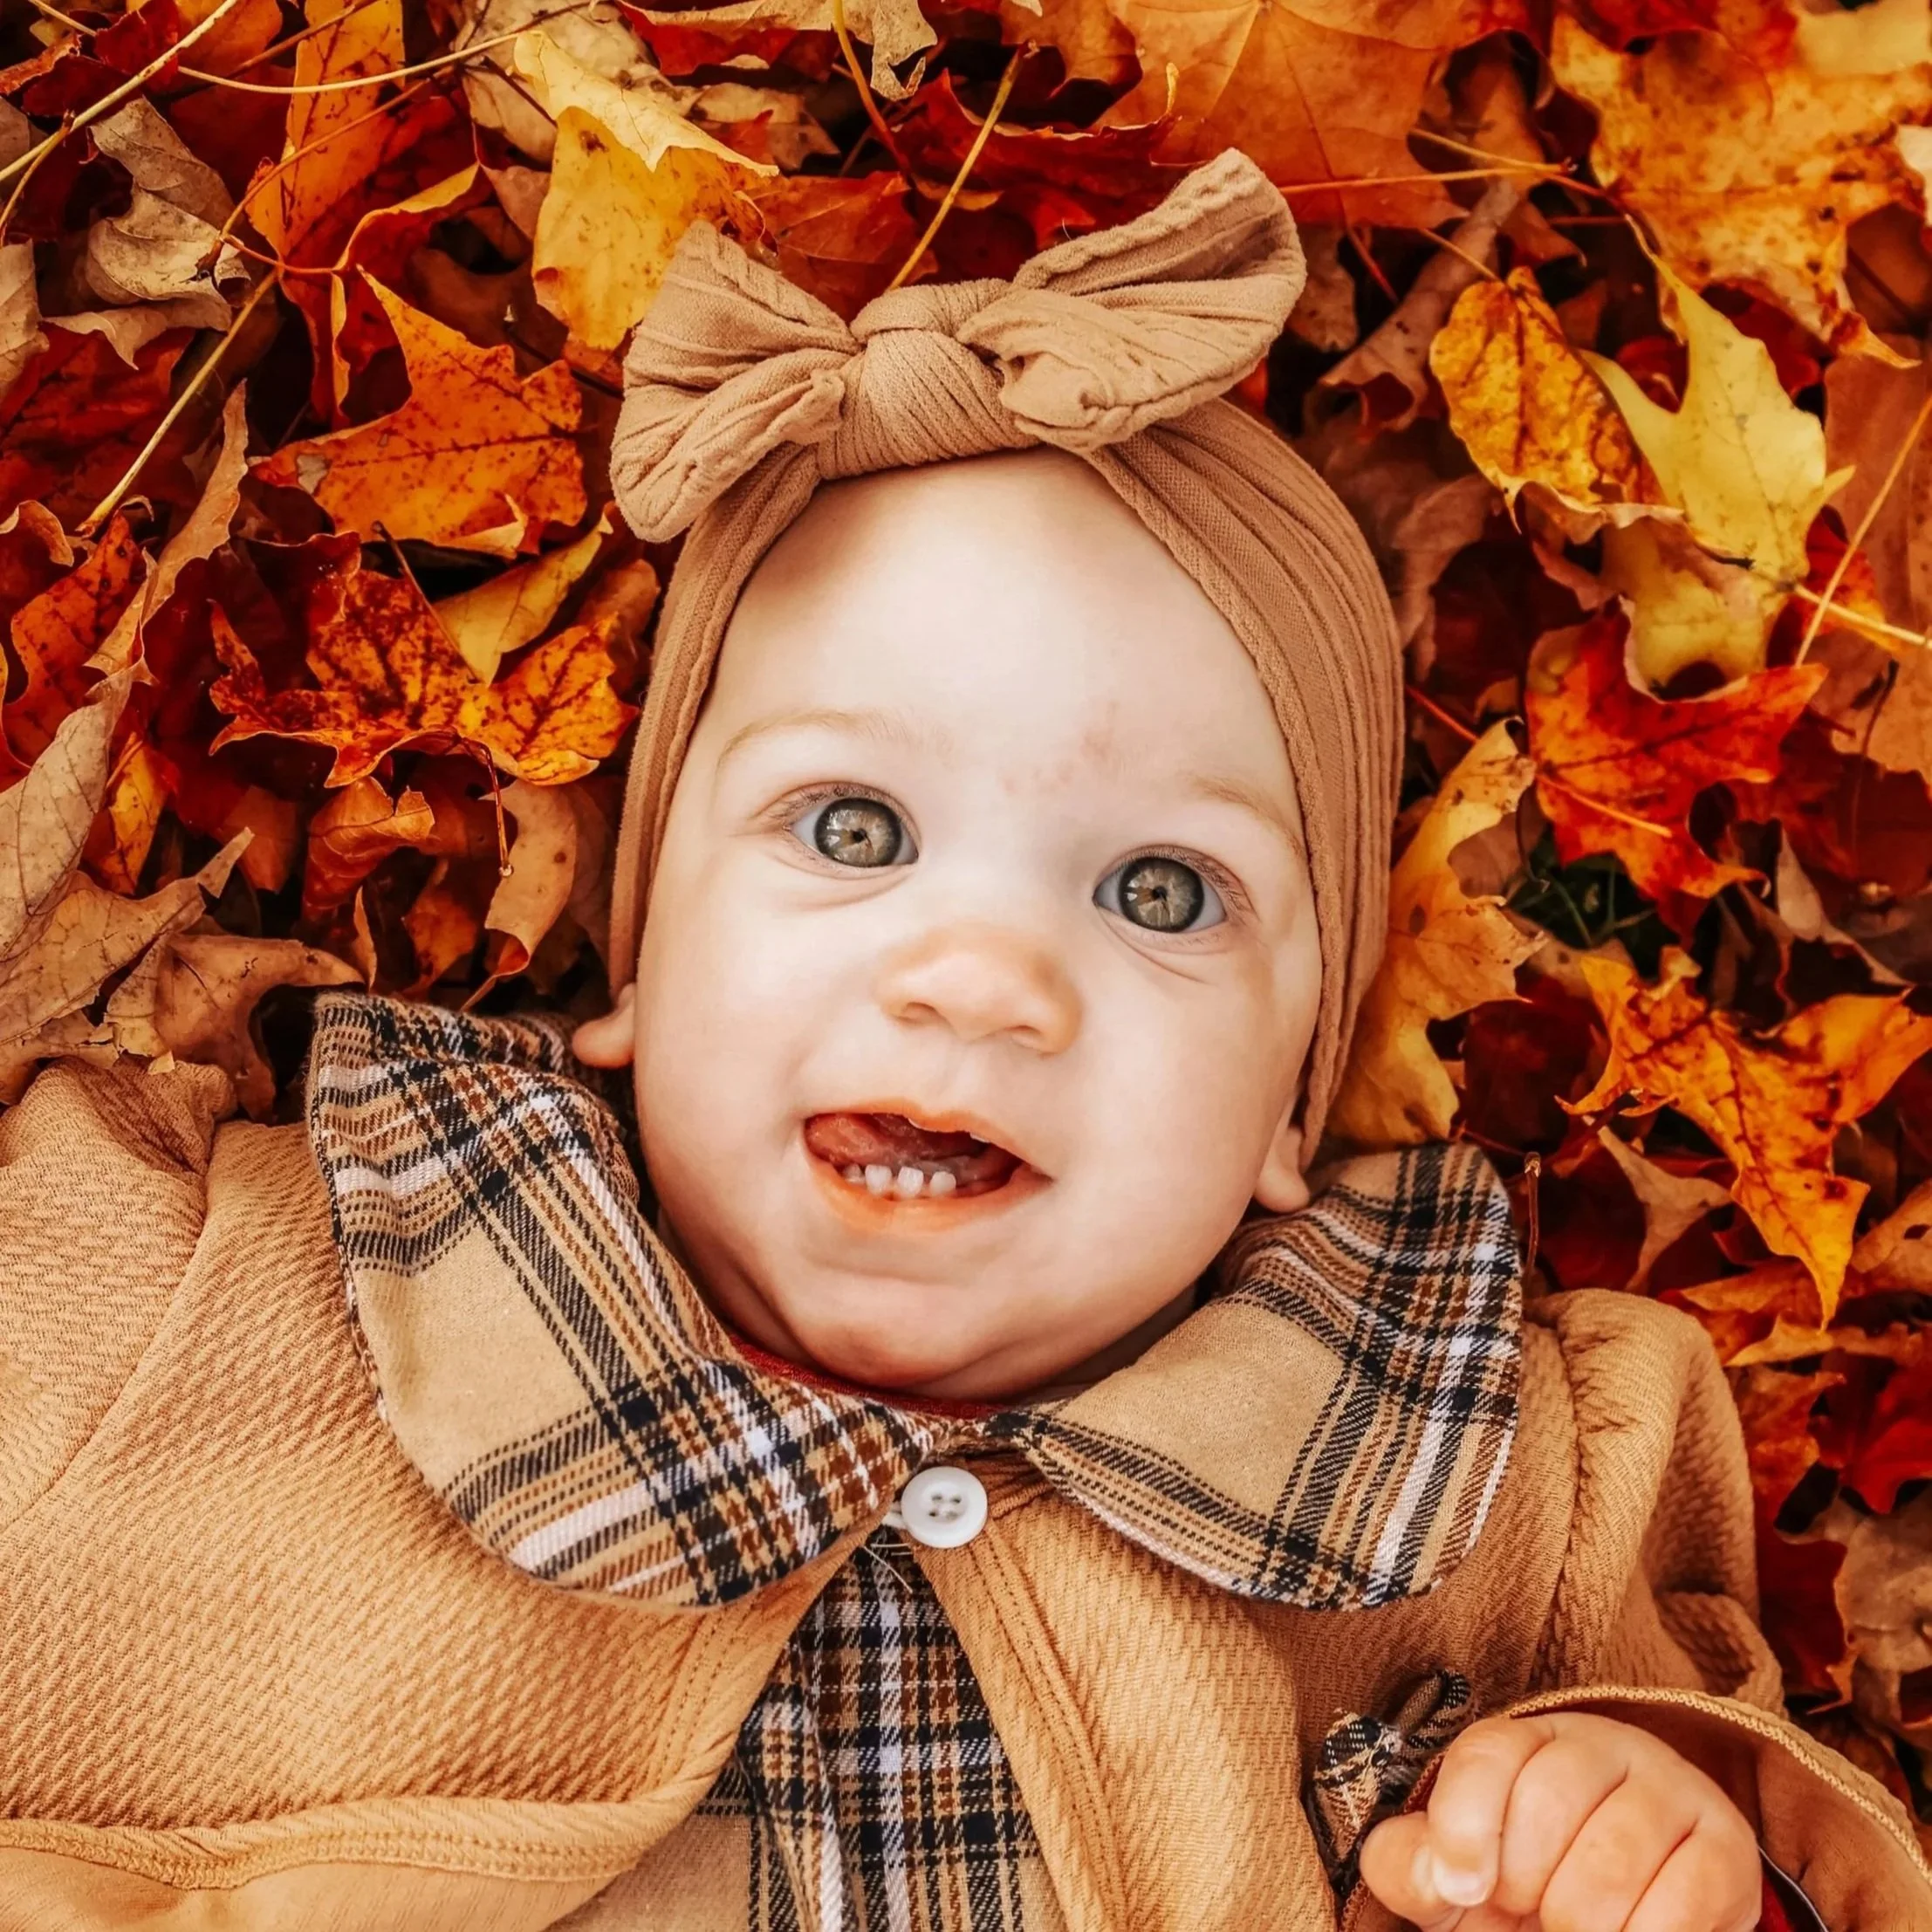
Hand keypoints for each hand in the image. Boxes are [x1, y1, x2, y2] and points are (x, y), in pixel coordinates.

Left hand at [1358, 1711, 1761, 1931]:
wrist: (1626, 1926)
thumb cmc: (1525, 1893)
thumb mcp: (1456, 1877)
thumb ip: (1413, 1864)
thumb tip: (1442, 1875)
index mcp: (1528, 1739)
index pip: (1488, 1755)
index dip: (1464, 1827)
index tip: (1462, 1889)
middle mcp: (1603, 1745)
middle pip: (1549, 1802)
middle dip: (1526, 1886)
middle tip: (1531, 1913)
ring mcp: (1670, 1788)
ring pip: (1613, 1856)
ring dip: (1581, 1923)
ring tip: (1574, 1931)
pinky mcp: (1725, 1847)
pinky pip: (1682, 1901)